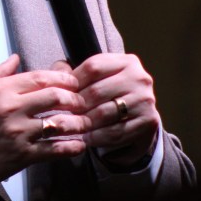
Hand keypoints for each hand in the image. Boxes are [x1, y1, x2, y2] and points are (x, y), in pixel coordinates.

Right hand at [0, 55, 91, 187]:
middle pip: (55, 96)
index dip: (62, 77)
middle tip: (81, 101)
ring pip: (59, 123)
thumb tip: (15, 59)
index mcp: (0, 90)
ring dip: (77, 122)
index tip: (71, 80)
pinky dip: (70, 147)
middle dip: (74, 97)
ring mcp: (19, 133)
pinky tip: (79, 145)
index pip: (40, 77)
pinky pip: (54, 150)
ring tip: (86, 122)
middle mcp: (12, 109)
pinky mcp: (22, 155)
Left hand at [62, 53, 160, 167]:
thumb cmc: (109, 94)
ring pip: (105, 113)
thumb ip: (72, 73)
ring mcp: (146, 99)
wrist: (136, 118)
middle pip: (97, 91)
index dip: (73, 81)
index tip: (59, 94)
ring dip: (84, 123)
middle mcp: (140, 78)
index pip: (92, 66)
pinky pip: (116, 132)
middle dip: (76, 105)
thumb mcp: (95, 79)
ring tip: (71, 127)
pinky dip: (97, 137)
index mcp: (126, 61)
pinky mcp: (149, 121)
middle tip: (61, 115)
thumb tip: (51, 76)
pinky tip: (86, 138)